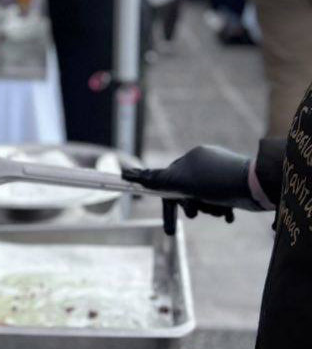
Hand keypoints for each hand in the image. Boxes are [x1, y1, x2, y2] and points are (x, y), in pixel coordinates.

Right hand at [122, 145, 262, 235]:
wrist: (257, 184)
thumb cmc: (218, 182)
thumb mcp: (182, 182)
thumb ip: (157, 180)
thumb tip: (130, 174)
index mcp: (190, 159)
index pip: (168, 181)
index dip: (167, 204)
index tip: (169, 228)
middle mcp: (204, 164)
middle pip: (187, 191)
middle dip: (191, 207)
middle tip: (195, 214)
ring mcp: (221, 174)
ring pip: (205, 197)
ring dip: (208, 209)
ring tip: (219, 212)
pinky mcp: (236, 185)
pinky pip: (222, 199)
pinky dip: (222, 210)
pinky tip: (228, 217)